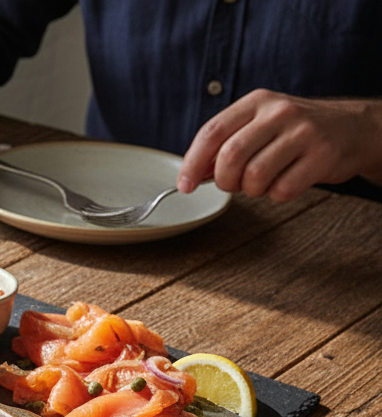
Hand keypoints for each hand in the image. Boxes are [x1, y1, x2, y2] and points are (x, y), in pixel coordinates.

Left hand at [179, 89, 381, 201]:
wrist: (352, 129)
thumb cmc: (295, 132)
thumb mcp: (260, 124)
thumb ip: (227, 143)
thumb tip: (194, 173)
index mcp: (257, 102)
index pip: (212, 132)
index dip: (192, 162)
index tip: (184, 184)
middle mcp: (279, 113)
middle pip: (230, 156)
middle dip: (224, 180)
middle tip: (232, 184)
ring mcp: (303, 133)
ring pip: (255, 176)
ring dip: (252, 190)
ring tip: (262, 181)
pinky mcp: (322, 156)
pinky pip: (282, 190)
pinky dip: (277, 194)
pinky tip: (285, 182)